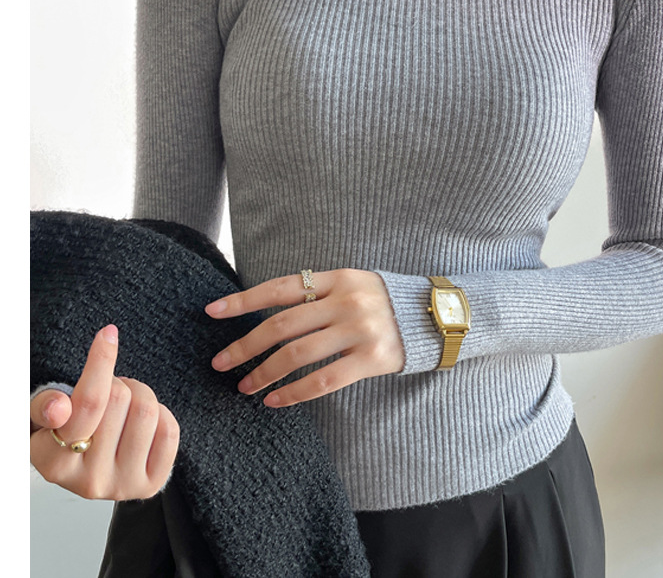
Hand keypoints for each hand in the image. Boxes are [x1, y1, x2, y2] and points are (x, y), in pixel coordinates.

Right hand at [30, 325, 179, 500]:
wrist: (88, 469)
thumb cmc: (66, 433)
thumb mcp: (42, 418)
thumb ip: (44, 406)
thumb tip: (59, 408)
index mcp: (53, 463)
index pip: (87, 403)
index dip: (100, 363)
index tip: (108, 334)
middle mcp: (87, 482)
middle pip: (120, 399)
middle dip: (118, 382)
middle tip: (109, 390)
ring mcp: (121, 486)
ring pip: (147, 411)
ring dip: (140, 394)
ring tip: (125, 404)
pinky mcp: (150, 486)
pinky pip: (169, 431)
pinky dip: (162, 415)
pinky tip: (143, 422)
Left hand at [206, 268, 405, 406]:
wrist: (433, 317)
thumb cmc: (383, 302)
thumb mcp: (352, 284)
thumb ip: (317, 293)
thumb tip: (265, 313)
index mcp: (337, 278)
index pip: (280, 287)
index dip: (243, 300)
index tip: (212, 312)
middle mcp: (346, 301)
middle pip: (282, 325)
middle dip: (245, 346)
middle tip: (220, 363)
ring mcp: (360, 330)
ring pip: (297, 355)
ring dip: (264, 373)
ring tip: (244, 386)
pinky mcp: (371, 358)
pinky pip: (323, 380)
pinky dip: (293, 393)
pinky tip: (275, 400)